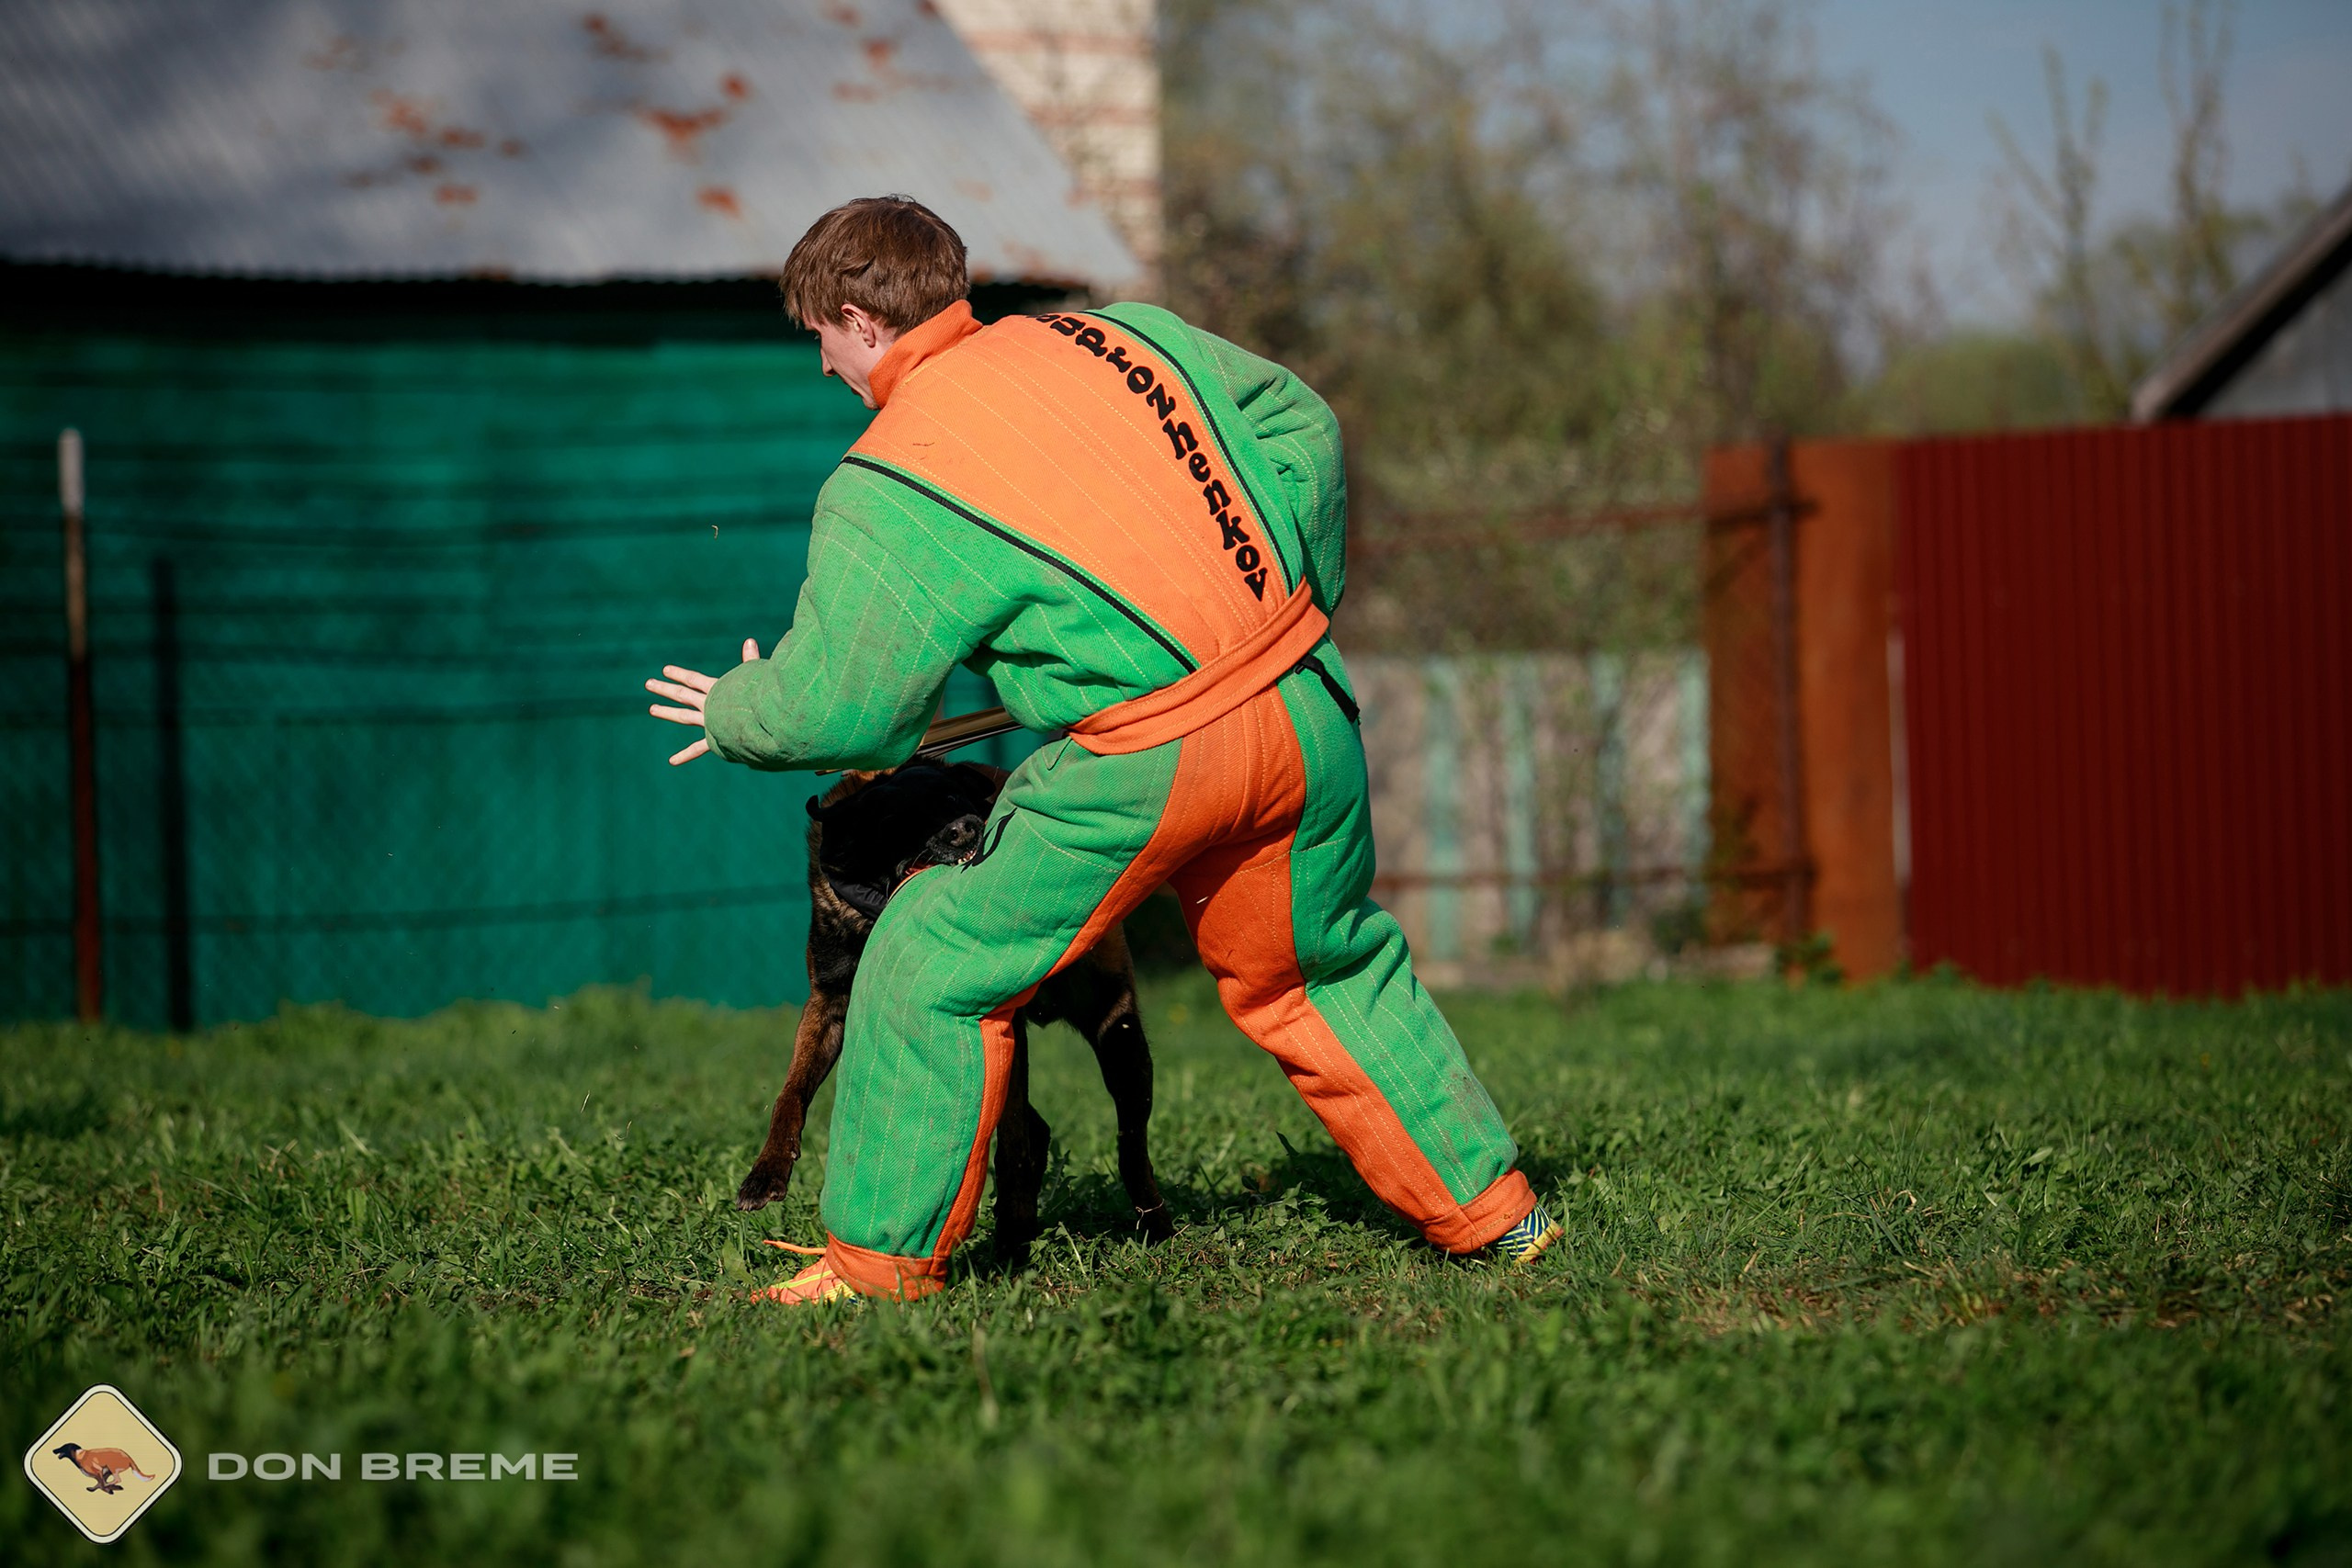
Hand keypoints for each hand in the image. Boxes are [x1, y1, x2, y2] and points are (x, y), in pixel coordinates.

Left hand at [646, 638, 758, 765]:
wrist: (765, 721)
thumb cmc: (763, 696)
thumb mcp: (756, 676)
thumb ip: (750, 659)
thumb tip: (749, 640)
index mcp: (718, 689)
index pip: (693, 679)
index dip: (679, 674)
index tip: (665, 670)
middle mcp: (709, 704)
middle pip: (682, 694)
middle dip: (665, 688)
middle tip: (648, 684)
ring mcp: (709, 722)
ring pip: (683, 716)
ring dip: (667, 712)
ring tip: (651, 709)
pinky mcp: (715, 739)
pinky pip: (698, 748)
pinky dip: (686, 755)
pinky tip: (671, 761)